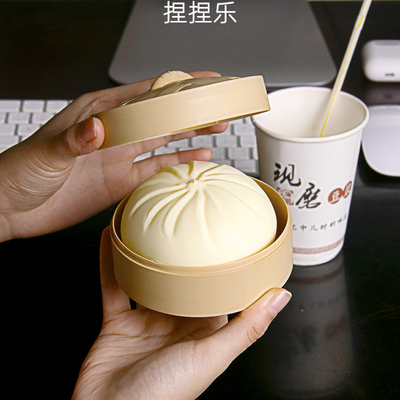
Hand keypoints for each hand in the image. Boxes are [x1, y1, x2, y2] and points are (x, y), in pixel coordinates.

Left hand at [0, 72, 227, 241]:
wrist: (13, 208)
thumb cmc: (21, 172)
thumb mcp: (47, 152)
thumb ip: (76, 139)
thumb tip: (100, 128)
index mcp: (97, 113)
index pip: (141, 93)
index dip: (173, 86)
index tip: (199, 81)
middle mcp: (114, 132)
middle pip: (160, 115)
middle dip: (190, 109)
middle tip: (217, 106)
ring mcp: (120, 156)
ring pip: (163, 139)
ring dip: (189, 134)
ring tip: (215, 128)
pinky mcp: (122, 180)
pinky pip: (156, 168)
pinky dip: (178, 163)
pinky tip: (196, 158)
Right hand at [72, 228, 291, 399]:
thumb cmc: (166, 394)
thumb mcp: (212, 355)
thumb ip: (247, 326)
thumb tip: (282, 296)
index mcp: (203, 329)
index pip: (217, 289)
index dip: (222, 264)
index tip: (226, 236)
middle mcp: (176, 322)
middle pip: (180, 280)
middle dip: (181, 253)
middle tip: (185, 219)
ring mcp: (145, 321)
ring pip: (146, 278)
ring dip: (145, 253)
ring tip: (148, 222)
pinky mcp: (117, 322)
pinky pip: (114, 285)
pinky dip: (111, 263)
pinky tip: (110, 238)